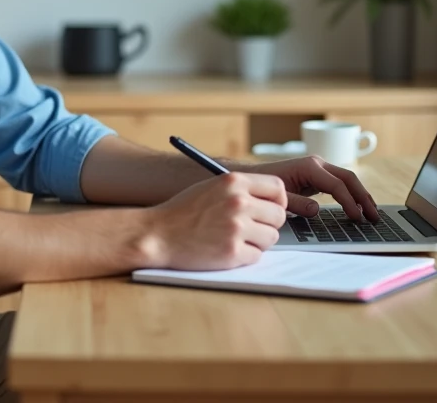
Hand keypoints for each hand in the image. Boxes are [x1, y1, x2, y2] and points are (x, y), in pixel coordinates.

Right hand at [143, 173, 288, 270]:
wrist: (157, 234)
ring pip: (271, 237)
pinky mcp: (232, 252)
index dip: (277, 200)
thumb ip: (240, 189)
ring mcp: (236, 228)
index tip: (270, 208)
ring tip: (236, 239)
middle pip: (279, 215)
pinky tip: (226, 250)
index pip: (277, 187)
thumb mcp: (211, 187)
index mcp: (233, 182)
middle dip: (268, 223)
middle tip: (252, 228)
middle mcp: (238, 202)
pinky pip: (256, 255)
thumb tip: (272, 201)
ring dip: (258, 241)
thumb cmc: (183, 211)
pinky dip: (245, 256)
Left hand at [242, 156, 379, 222]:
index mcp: (309, 167)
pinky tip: (359, 207)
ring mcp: (319, 169)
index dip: (349, 202)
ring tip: (373, 213)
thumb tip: (317, 210)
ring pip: (347, 179)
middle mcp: (317, 164)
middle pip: (348, 178)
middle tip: (374, 217)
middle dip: (363, 197)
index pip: (337, 185)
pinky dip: (352, 194)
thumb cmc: (262, 187)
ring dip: (361, 195)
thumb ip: (296, 204)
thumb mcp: (278, 197)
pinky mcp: (318, 176)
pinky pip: (340, 184)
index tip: (357, 218)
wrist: (252, 177)